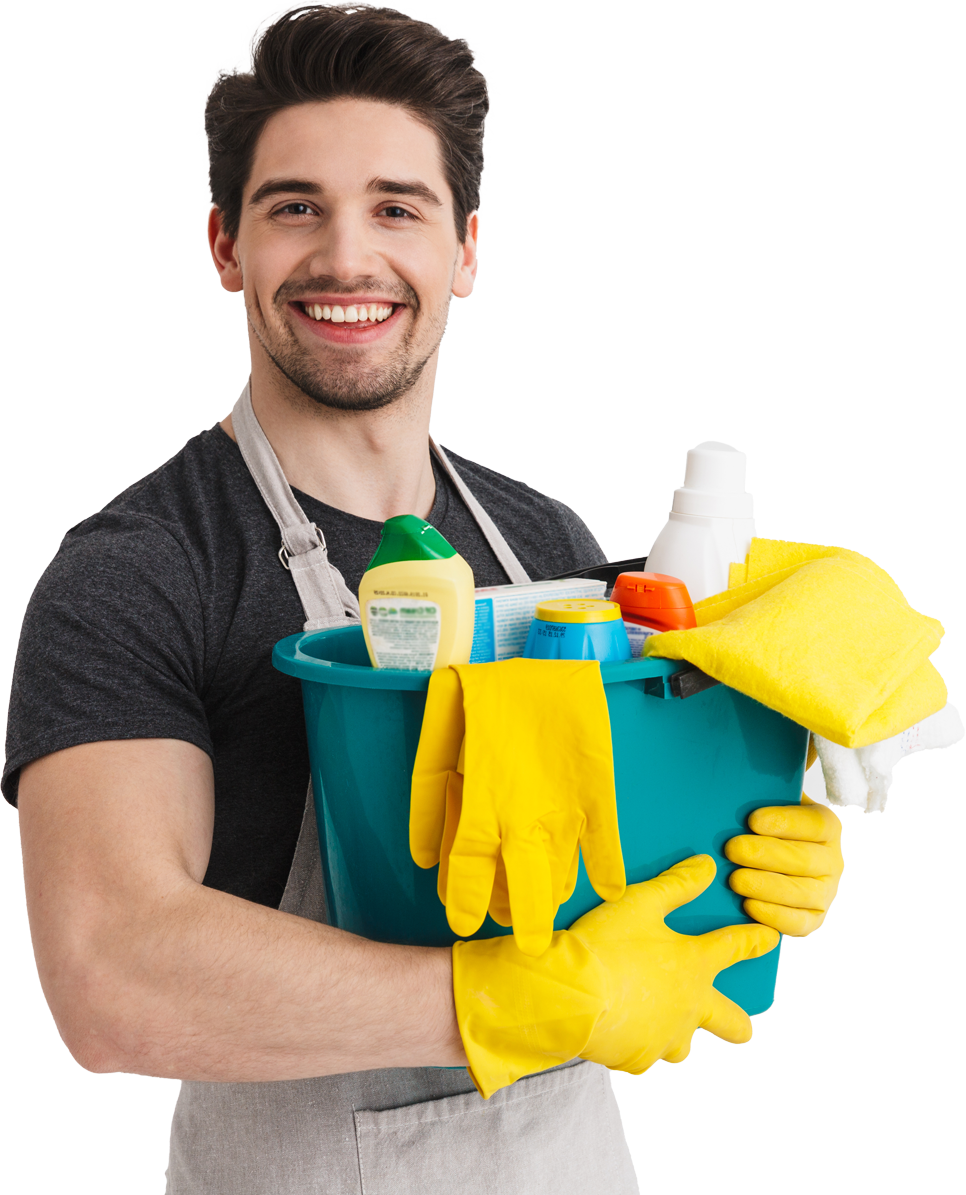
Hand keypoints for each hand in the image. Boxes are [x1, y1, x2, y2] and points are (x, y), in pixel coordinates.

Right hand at [452, 855, 778, 1097]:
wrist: (568, 994)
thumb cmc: (605, 945)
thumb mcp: (640, 903)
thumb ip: (676, 885)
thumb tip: (707, 867)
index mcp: (695, 966)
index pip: (735, 948)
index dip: (755, 941)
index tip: (770, 939)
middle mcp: (690, 1009)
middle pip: (732, 1023)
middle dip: (737, 1022)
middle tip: (739, 1022)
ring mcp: (665, 1039)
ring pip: (682, 1044)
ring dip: (674, 1031)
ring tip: (655, 1016)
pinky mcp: (636, 1058)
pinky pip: (641, 1051)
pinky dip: (632, 1038)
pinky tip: (613, 1021)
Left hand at [724, 795, 843, 935]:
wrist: (767, 855)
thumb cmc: (763, 823)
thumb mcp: (771, 799)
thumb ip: (771, 783)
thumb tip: (764, 758)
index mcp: (827, 826)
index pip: (814, 824)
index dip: (785, 822)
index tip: (752, 819)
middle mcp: (833, 860)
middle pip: (806, 860)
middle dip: (766, 855)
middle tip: (733, 849)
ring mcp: (826, 892)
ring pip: (804, 893)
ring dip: (768, 887)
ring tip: (735, 879)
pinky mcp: (813, 918)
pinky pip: (799, 923)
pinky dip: (775, 917)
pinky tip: (748, 906)